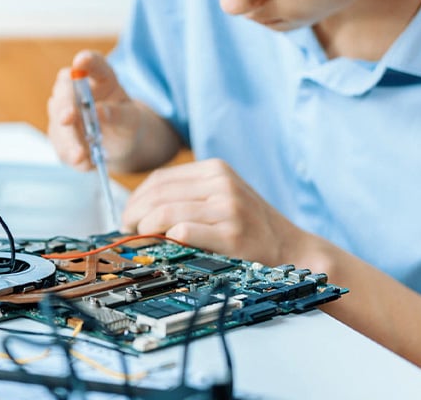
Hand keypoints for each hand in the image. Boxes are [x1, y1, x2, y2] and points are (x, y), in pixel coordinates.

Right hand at [46, 50, 144, 171]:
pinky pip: (60, 145)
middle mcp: (76, 91)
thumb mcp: (132, 119)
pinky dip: (71, 156)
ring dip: (68, 140)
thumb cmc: (127, 123)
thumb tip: (101, 112)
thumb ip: (119, 114)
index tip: (81, 61)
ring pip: (58, 123)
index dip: (86, 61)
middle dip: (64, 105)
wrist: (120, 143)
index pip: (92, 63)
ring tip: (82, 156)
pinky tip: (86, 164)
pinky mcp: (59, 135)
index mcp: (100, 78)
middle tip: (67, 118)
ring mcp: (63, 112)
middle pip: (64, 91)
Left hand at [120, 158, 311, 265]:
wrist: (293, 250)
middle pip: (158, 194)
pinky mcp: (231, 233)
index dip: (136, 199)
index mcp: (216, 170)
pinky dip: (166, 239)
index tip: (128, 216)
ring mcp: (228, 207)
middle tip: (127, 232)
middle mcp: (221, 183)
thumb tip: (140, 208)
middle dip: (134, 214)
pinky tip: (164, 247)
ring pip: (165, 212)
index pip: (160, 178)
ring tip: (140, 240)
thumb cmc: (251, 227)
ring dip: (144, 228)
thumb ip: (189, 196)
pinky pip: (183, 232)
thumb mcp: (223, 197)